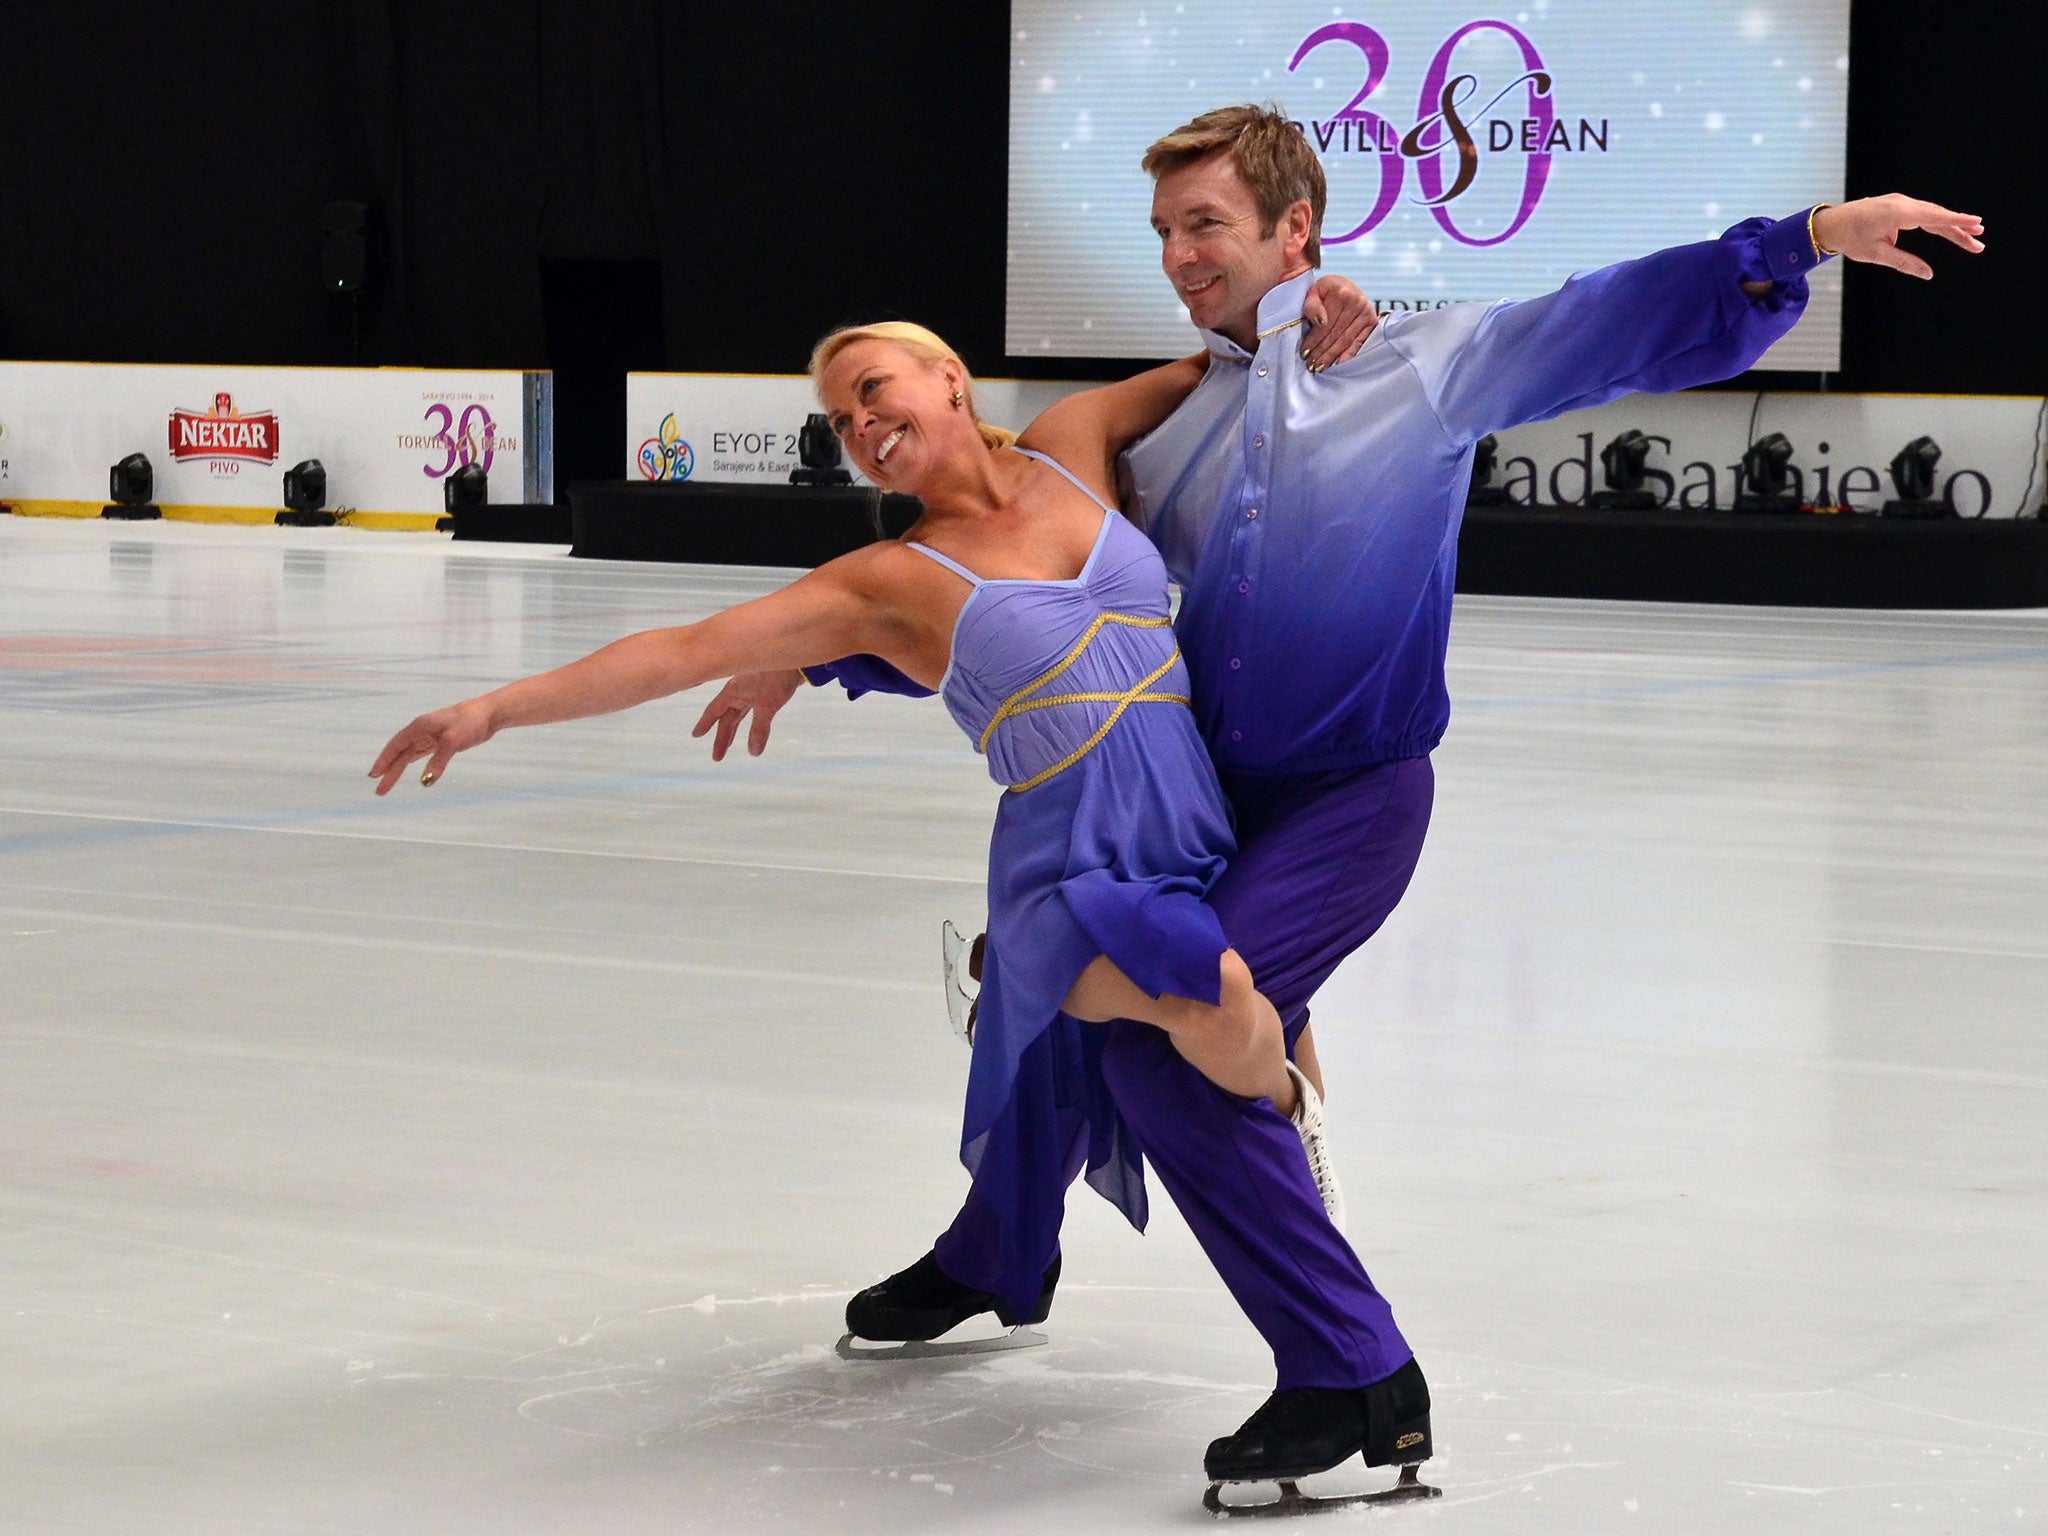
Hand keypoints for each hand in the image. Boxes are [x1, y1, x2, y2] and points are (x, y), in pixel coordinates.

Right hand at [370, 698, 495, 794]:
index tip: (374, 775)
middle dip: (389, 771)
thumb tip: (425, 781)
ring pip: (409, 755)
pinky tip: (409, 770)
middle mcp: (421, 731)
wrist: (488, 714)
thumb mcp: (452, 742)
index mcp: (419, 727)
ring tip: (387, 785)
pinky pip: (422, 754)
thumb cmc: (470, 722)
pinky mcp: (441, 741)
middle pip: (400, 754)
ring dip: (398, 769)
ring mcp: (431, 736)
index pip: (396, 746)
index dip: (384, 760)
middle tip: (379, 790)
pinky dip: (414, 763)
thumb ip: (438, 761)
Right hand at [690, 668, 803, 759]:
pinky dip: (750, 723)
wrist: (797, 661)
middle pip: (726, 717)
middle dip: (722, 736)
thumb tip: (753, 753)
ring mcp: (751, 691)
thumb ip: (759, 729)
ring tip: (730, 746)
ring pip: (738, 714)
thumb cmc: (777, 678)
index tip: (695, 736)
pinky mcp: (765, 691)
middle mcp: (739, 691)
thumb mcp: (767, 706)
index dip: (705, 724)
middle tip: (717, 757)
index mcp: (733, 691)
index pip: (714, 711)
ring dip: (734, 730)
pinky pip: (751, 711)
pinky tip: (753, 730)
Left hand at [1301, 274, 1380, 371]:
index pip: (1325, 323)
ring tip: (1320, 366)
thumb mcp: (1315, 291)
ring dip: (1332, 356)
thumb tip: (1319, 321)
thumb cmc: (1327, 292)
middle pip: (1335, 334)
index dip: (1313, 340)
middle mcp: (1357, 301)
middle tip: (1311, 365)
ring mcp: (1367, 312)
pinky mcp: (1373, 322)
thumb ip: (1312, 304)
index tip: (1304, 353)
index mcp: (1341, 292)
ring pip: (1345, 340)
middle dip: (1321, 352)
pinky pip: (1359, 342)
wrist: (1345, 287)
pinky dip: (1348, 354)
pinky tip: (1339, 364)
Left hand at [1814, 195, 1984, 279]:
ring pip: (1932, 215)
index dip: (1957, 221)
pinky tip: (1950, 230)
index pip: (1933, 218)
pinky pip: (1922, 214)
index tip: (1977, 224)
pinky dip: (1937, 222)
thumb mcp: (1875, 254)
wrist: (1830, 223)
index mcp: (1896, 214)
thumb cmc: (1850, 239)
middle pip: (1937, 217)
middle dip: (1959, 230)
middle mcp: (1902, 204)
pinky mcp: (1898, 206)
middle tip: (1979, 244)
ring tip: (1971, 239)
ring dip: (1951, 227)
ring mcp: (1900, 202)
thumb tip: (1929, 274)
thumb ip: (1904, 263)